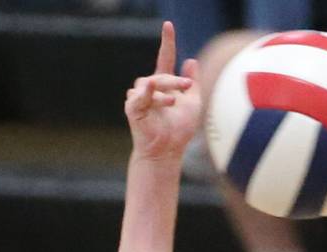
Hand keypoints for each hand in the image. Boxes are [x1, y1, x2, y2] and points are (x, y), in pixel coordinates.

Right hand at [125, 22, 201, 162]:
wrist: (168, 150)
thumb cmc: (180, 130)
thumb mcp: (193, 103)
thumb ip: (192, 83)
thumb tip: (192, 60)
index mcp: (164, 84)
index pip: (165, 59)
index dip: (167, 43)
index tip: (168, 25)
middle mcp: (149, 87)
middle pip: (161, 75)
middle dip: (175, 81)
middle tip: (187, 86)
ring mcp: (139, 97)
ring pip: (150, 84)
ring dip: (165, 91)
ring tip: (174, 102)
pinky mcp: (133, 108)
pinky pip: (140, 97)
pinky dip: (150, 96)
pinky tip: (161, 98)